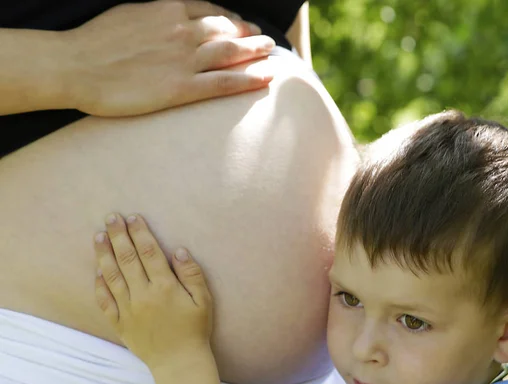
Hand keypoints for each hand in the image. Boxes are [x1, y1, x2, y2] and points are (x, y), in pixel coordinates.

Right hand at [66, 1, 275, 115]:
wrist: (75, 66)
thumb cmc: (94, 44)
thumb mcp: (128, 16)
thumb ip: (155, 19)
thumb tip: (168, 22)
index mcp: (166, 10)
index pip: (209, 11)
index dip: (231, 19)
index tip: (243, 25)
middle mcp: (180, 30)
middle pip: (225, 30)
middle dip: (249, 35)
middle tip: (266, 41)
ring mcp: (183, 59)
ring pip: (230, 53)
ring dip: (255, 53)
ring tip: (271, 56)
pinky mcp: (180, 88)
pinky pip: (222, 82)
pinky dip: (248, 79)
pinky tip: (266, 79)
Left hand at [94, 213, 212, 368]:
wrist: (179, 363)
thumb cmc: (195, 330)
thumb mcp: (204, 301)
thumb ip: (192, 274)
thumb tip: (178, 251)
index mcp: (165, 287)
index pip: (149, 253)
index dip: (140, 233)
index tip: (132, 217)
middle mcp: (143, 295)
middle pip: (127, 259)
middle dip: (118, 235)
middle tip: (110, 217)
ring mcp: (128, 309)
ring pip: (112, 276)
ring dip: (104, 254)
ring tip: (98, 236)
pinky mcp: (120, 323)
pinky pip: (105, 301)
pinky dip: (99, 285)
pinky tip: (97, 271)